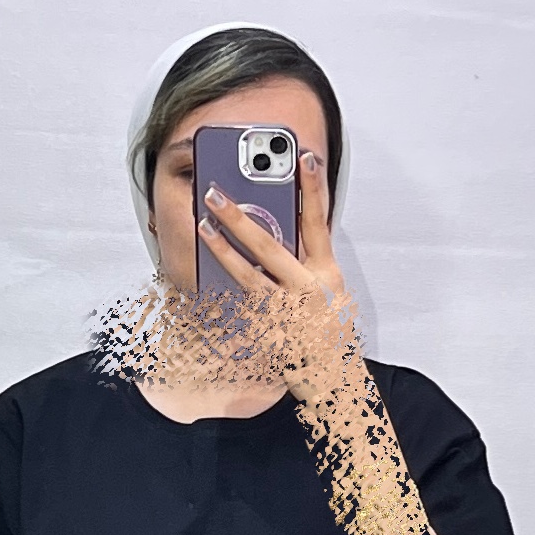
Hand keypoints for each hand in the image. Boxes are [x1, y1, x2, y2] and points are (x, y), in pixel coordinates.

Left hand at [196, 149, 358, 407]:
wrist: (331, 378)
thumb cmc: (327, 327)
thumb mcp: (329, 288)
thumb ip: (309, 256)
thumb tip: (284, 219)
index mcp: (327, 273)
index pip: (320, 221)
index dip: (314, 187)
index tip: (303, 156)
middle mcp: (308, 290)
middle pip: (269, 246)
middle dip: (239, 216)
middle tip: (215, 193)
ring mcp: (286, 313)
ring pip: (247, 274)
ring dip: (222, 248)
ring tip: (203, 225)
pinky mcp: (268, 332)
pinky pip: (241, 303)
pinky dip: (225, 284)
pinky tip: (208, 264)